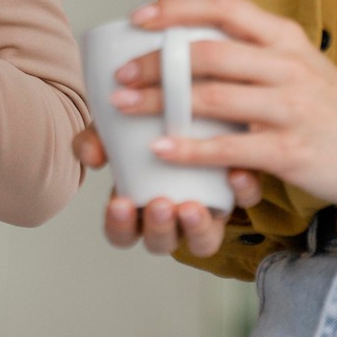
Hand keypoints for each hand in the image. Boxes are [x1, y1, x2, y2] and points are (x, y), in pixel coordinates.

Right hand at [71, 125, 263, 257]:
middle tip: (160, 205)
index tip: (120, 204)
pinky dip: (242, 191)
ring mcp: (205, 206)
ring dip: (197, 228)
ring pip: (203, 239)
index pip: (123, 233)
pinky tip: (236, 172)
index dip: (120, 226)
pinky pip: (244, 201)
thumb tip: (91, 154)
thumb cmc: (143, 122)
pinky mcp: (237, 188)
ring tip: (192, 206)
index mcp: (137, 204)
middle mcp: (170, 214)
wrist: (187, 95)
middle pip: (162, 242)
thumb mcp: (114, 127)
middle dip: (160, 229)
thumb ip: (97, 139)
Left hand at [116, 0, 336, 209]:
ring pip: (212, 95)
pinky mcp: (292, 150)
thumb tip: (194, 43)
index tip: (138, 18)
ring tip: (123, 108)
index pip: (223, 5)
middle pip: (207, 51)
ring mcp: (290, 107)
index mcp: (284, 37)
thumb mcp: (300, 63)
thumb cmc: (336, 109)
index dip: (176, 8)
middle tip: (119, 74)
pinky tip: (160, 149)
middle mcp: (286, 64)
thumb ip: (256, 51)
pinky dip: (190, 147)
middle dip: (154, 62)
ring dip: (159, 102)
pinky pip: (230, 146)